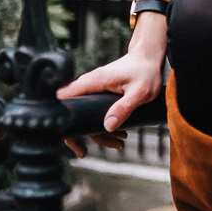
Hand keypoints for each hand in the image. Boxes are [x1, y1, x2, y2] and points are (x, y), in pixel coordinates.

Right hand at [58, 9, 168, 158]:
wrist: (149, 57)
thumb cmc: (146, 72)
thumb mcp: (139, 92)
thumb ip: (124, 108)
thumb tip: (108, 126)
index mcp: (93, 82)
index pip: (65, 100)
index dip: (62, 120)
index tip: (70, 139)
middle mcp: (88, 84)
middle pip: (75, 113)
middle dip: (81, 135)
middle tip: (83, 153)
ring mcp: (93, 88)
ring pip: (86, 114)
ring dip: (98, 132)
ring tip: (119, 143)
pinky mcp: (99, 91)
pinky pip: (94, 110)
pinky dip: (104, 124)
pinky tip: (118, 134)